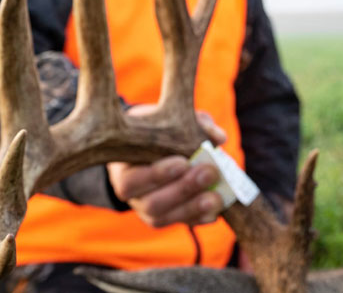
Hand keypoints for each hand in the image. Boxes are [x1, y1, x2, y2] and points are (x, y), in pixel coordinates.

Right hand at [106, 107, 227, 227]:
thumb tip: (218, 137)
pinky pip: (180, 224)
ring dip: (193, 208)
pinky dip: (199, 218)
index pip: (132, 181)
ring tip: (216, 197)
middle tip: (209, 173)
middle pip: (151, 204)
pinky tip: (215, 210)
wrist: (149, 144)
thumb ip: (194, 123)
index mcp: (123, 168)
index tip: (183, 162)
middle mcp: (132, 194)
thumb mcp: (168, 118)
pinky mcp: (164, 217)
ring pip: (164, 218)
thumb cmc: (158, 128)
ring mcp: (146, 209)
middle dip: (183, 190)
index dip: (157, 175)